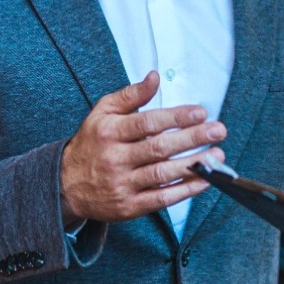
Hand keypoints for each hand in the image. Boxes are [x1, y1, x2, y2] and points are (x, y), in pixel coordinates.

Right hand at [60, 71, 226, 224]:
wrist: (66, 185)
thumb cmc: (91, 143)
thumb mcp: (103, 112)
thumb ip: (131, 95)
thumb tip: (154, 77)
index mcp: (109, 131)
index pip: (147, 122)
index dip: (176, 117)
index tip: (200, 113)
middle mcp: (115, 158)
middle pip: (159, 148)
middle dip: (192, 139)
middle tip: (218, 130)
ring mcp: (122, 184)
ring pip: (163, 174)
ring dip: (194, 165)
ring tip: (217, 156)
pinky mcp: (129, 206)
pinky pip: (162, 198)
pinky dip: (186, 190)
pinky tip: (204, 180)